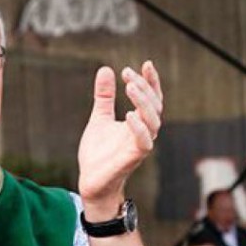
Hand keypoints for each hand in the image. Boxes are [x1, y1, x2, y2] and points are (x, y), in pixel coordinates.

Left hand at [77, 62, 162, 217]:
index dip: (152, 81)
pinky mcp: (133, 158)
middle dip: (144, 87)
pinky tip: (129, 114)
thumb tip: (106, 69)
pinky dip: (138, 128)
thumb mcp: (100, 118)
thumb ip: (104, 97)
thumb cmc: (98, 153)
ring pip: (152, 121)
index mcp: (139, 122)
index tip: (145, 64)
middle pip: (154, 106)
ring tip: (130, 86)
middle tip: (128, 73)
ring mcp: (140, 145)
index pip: (152, 98)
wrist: (91, 181)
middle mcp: (144, 132)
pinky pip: (143, 142)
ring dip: (143, 102)